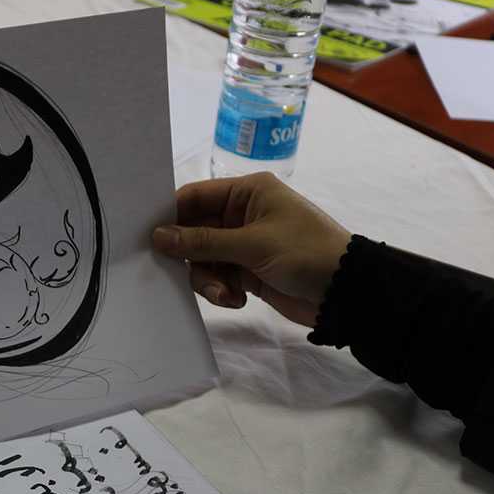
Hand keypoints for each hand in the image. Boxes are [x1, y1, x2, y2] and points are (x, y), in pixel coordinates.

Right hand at [151, 172, 350, 326]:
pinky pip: (218, 278)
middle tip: (182, 274)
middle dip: (191, 256)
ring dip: (208, 280)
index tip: (148, 238)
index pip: (194, 197)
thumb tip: (157, 236)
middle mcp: (241, 215)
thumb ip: (203, 242)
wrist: (345, 291)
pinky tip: (238, 300)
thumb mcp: (252, 244)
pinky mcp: (248, 271)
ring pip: (203, 260)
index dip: (170, 216)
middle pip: (194, 232)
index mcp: (246, 193)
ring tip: (226, 294)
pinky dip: (222, 291)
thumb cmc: (304, 252)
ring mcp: (244, 244)